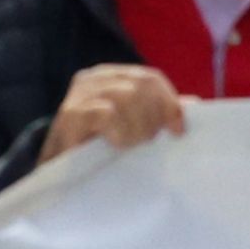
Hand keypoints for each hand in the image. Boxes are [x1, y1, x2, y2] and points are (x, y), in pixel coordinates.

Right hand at [44, 64, 188, 158]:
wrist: (55, 173)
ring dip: (138, 127)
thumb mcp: (129, 126)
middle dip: (154, 116)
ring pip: (128, 97)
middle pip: (141, 85)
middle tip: (149, 141)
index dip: (169, 103)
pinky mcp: (71, 115)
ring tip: (133, 145)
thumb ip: (156, 113)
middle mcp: (94, 77)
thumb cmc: (95, 148)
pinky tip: (119, 145)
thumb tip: (193, 106)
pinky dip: (120, 131)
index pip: (150, 78)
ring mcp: (80, 94)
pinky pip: (107, 114)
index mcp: (111, 75)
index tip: (178, 131)